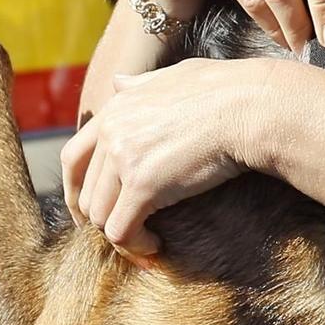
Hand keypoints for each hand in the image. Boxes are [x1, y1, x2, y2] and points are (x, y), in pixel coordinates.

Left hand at [60, 56, 282, 254]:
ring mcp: (124, 158)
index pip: (72, 157)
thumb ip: (141, 84)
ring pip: (101, 216)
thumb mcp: (175, 76)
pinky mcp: (144, 185)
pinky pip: (122, 231)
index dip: (77, 191)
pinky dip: (136, 247)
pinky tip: (157, 247)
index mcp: (115, 108)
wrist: (252, 107)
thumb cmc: (227, 91)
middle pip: (86, 193)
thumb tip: (118, 82)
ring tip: (148, 242)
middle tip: (125, 235)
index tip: (90, 212)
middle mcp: (112, 131)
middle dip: (102, 219)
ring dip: (123, 236)